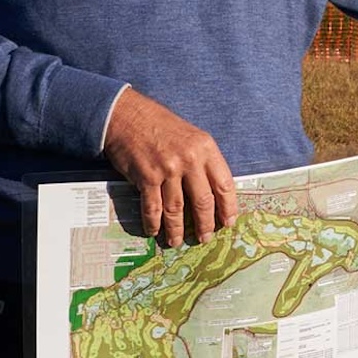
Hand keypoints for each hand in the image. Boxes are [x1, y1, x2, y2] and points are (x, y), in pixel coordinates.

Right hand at [103, 88, 237, 246]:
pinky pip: (153, 208)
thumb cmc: (162, 126)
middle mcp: (190, 159)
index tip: (228, 222)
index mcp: (206, 148)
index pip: (224, 184)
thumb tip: (213, 193)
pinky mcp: (147, 177)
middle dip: (205, 224)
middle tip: (204, 238)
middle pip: (203, 201)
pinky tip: (155, 231)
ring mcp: (168, 169)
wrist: (129, 116)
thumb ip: (204, 161)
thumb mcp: (192, 137)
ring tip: (177, 241)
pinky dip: (154, 223)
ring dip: (177, 229)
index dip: (227, 207)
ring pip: (177, 209)